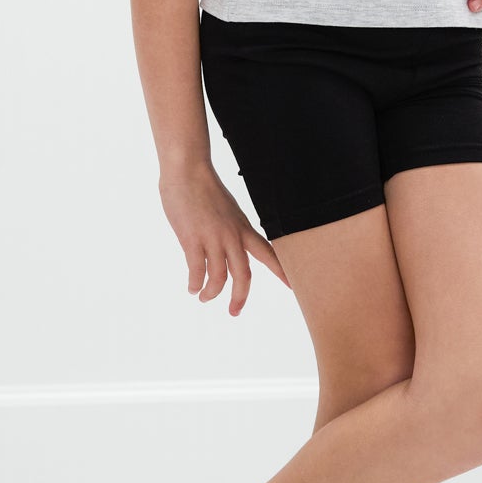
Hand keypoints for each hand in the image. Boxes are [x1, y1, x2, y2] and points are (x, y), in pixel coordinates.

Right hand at [159, 163, 289, 316]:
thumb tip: (226, 244)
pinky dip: (195, 283)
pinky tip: (191, 287)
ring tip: (203, 297)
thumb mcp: (227, 210)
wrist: (188, 170)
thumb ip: (230, 228)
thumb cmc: (204, 187)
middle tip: (234, 312)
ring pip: (220, 278)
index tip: (293, 287)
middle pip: (244, 275)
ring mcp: (214, 238)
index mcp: (243, 228)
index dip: (281, 272)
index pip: (268, 254)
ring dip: (211, 293)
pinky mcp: (193, 239)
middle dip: (240, 297)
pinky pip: (197, 271)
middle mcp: (233, 236)